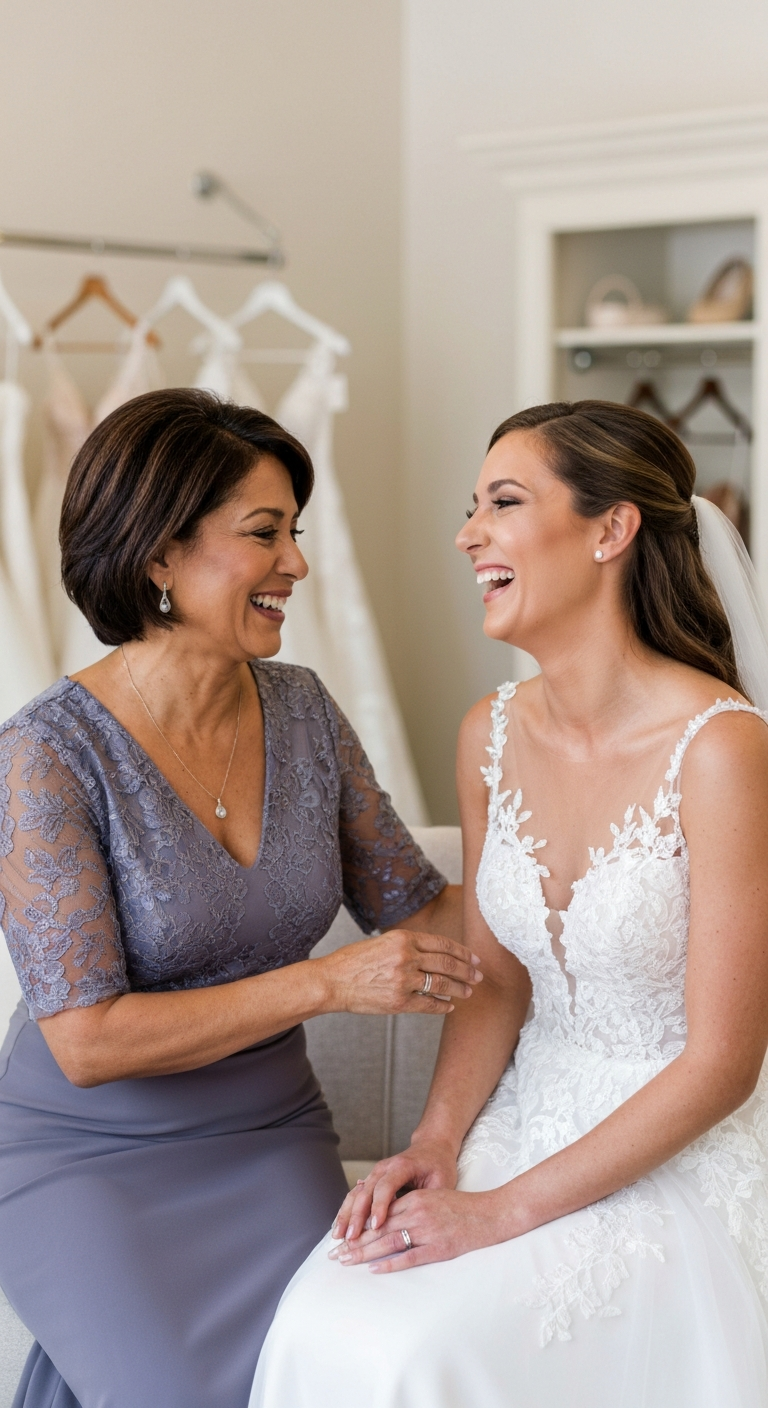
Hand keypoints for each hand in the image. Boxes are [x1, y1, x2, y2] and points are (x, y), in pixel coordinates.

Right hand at [319, 931, 482, 1018]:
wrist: (332, 981)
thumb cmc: (353, 961)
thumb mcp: (382, 943)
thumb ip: (407, 946)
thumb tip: (434, 956)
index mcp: (403, 938)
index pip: (442, 944)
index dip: (462, 952)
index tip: (474, 958)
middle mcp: (406, 956)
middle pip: (447, 963)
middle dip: (467, 971)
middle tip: (479, 976)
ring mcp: (404, 980)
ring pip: (442, 984)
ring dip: (459, 988)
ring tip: (469, 991)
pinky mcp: (399, 1002)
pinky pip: (429, 1004)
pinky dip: (442, 1005)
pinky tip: (449, 1005)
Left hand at [329, 1186, 506, 1272]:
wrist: (491, 1214)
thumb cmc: (462, 1208)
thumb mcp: (433, 1199)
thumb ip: (410, 1206)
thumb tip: (384, 1219)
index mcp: (416, 1199)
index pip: (379, 1214)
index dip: (358, 1227)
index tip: (340, 1239)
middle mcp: (418, 1212)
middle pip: (379, 1229)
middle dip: (354, 1243)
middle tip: (335, 1255)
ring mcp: (428, 1230)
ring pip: (389, 1242)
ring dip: (365, 1253)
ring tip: (347, 1262)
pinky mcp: (439, 1248)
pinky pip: (410, 1256)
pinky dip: (390, 1263)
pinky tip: (375, 1269)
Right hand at [333, 1138, 458, 1242]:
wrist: (432, 1147)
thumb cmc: (439, 1166)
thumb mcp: (441, 1182)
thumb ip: (428, 1200)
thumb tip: (419, 1224)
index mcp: (402, 1166)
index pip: (386, 1186)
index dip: (379, 1206)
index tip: (375, 1226)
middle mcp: (384, 1168)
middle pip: (365, 1192)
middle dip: (356, 1216)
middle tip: (351, 1238)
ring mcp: (376, 1173)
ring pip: (356, 1194)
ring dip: (346, 1215)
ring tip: (338, 1235)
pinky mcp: (372, 1181)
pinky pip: (356, 1195)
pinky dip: (347, 1211)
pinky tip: (339, 1226)